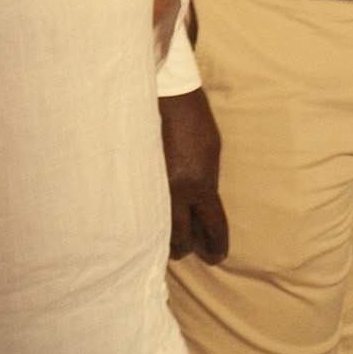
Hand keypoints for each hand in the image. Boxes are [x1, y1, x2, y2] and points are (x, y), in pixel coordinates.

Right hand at [159, 88, 228, 263]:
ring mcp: (152, 186)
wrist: (164, 96)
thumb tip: (203, 207)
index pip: (212, 226)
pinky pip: (143, 209)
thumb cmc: (194, 121)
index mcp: (200, 184)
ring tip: (167, 240)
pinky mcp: (135, 179)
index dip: (217, 245)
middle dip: (186, 248)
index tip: (217, 256)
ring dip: (164, 237)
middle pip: (181, 238)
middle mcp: (175, 191)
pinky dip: (148, 218)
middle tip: (189, 251)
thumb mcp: (212, 154)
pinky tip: (147, 222)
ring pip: (157, 229)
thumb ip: (208, 184)